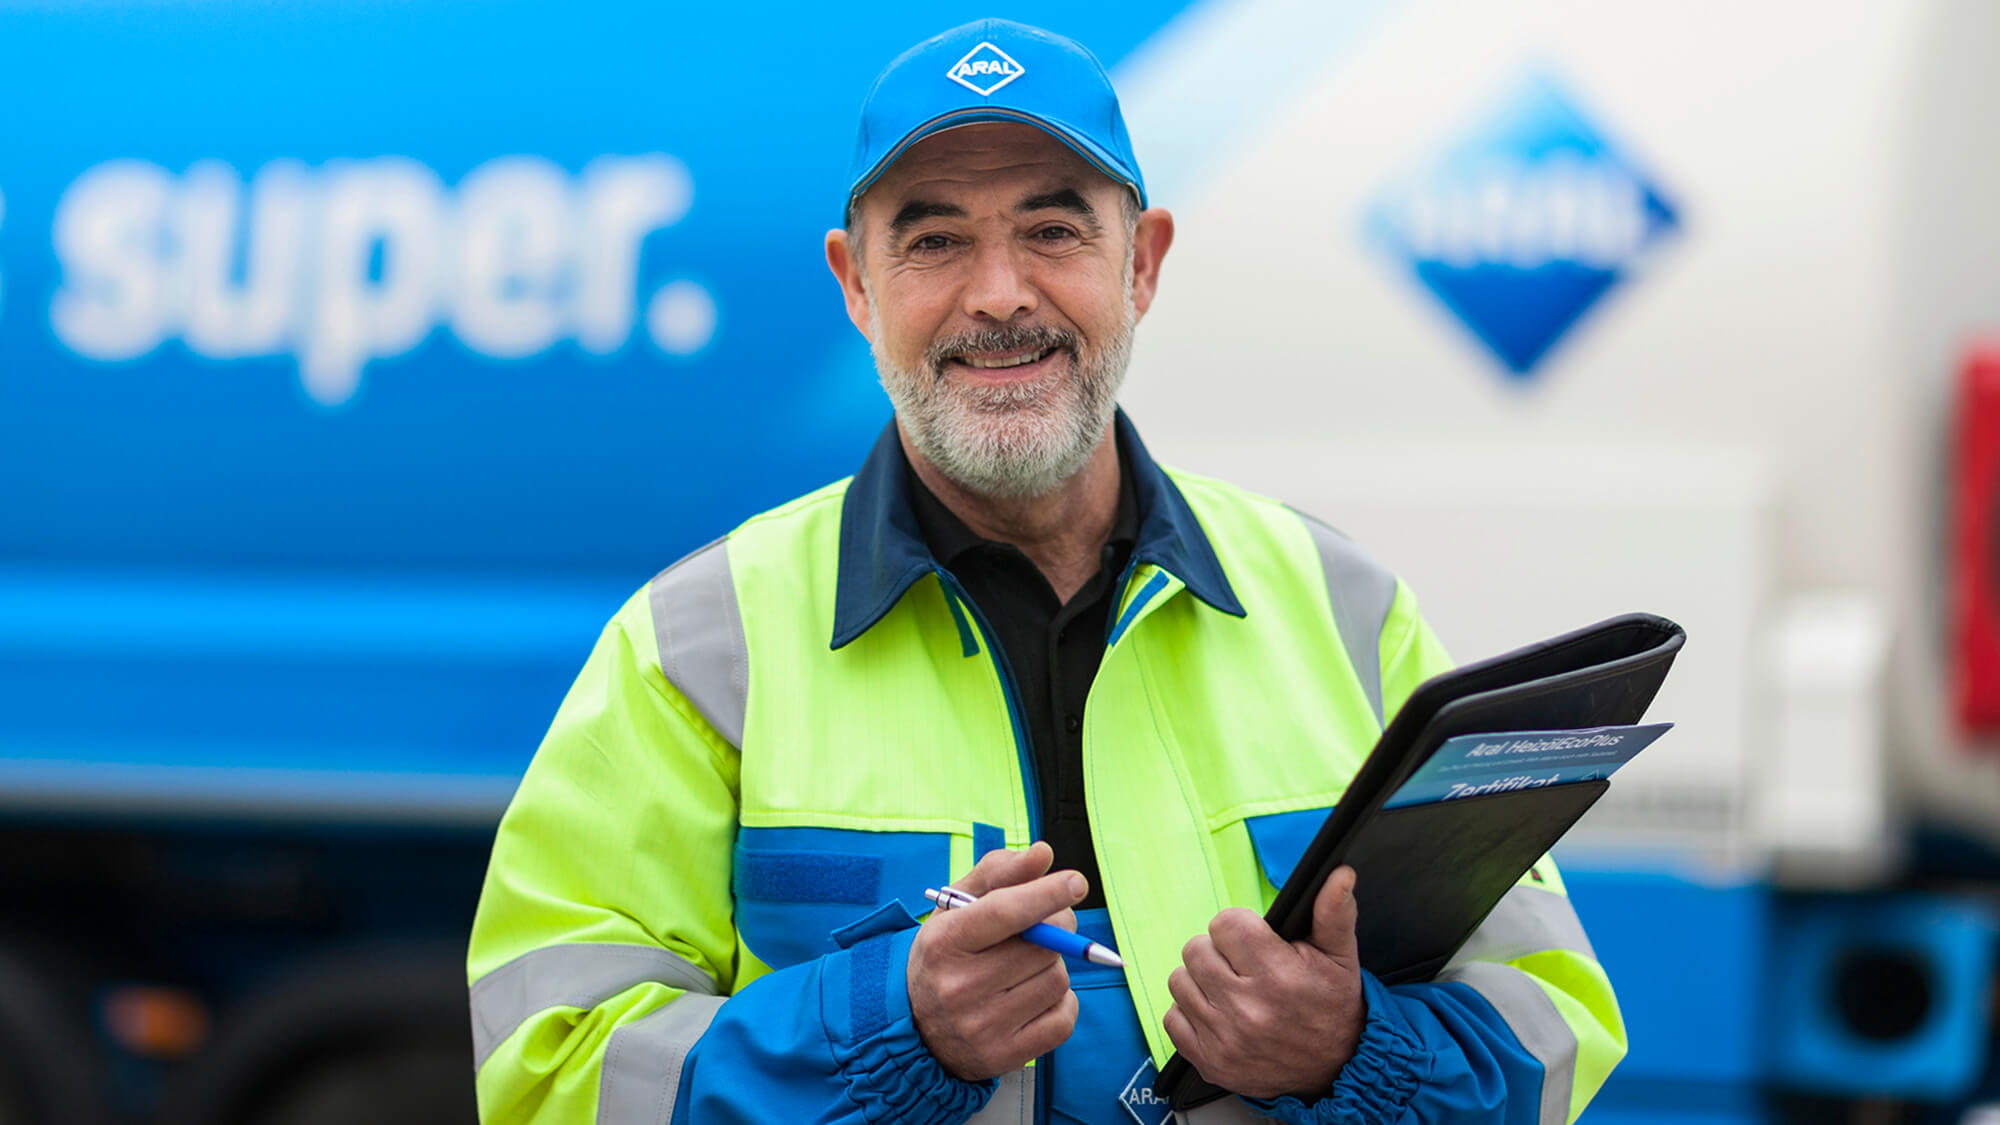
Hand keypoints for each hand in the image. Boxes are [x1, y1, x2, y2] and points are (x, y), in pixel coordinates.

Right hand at [908, 841, 1085, 1080]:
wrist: (915, 1027)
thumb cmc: (946, 955)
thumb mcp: (957, 908)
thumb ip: (998, 873)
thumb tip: (1042, 854)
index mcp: (944, 942)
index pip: (1005, 912)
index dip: (1046, 893)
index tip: (1076, 882)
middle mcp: (958, 987)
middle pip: (1042, 947)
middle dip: (1055, 929)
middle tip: (1044, 928)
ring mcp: (982, 1026)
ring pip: (1057, 980)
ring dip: (1053, 966)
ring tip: (1025, 968)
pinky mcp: (1004, 1056)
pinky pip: (1064, 1017)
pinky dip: (1061, 1002)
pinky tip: (1034, 997)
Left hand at [1162, 865, 1364, 1099]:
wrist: (1336, 1069)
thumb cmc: (1332, 1007)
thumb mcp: (1340, 957)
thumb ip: (1334, 913)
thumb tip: (1340, 875)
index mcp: (1277, 975)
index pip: (1224, 924)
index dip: (1237, 926)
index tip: (1252, 940)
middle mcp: (1248, 1008)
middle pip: (1195, 950)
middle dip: (1217, 951)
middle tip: (1241, 965)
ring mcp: (1225, 1038)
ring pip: (1179, 981)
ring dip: (1200, 980)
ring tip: (1229, 988)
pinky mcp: (1210, 1062)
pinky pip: (1172, 1020)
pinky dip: (1190, 1014)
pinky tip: (1218, 1012)